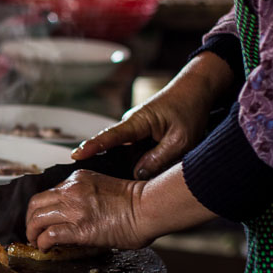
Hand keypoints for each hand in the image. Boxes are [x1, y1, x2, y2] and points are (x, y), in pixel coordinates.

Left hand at [25, 164, 218, 250]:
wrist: (148, 208)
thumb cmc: (135, 201)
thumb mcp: (101, 188)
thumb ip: (83, 197)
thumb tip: (72, 217)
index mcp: (77, 179)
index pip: (48, 193)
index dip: (42, 209)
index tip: (42, 220)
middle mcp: (71, 190)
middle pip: (35, 204)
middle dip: (30, 220)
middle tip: (32, 232)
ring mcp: (73, 208)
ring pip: (36, 219)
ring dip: (32, 233)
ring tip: (35, 242)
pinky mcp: (78, 228)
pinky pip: (48, 236)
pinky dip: (42, 243)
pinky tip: (44, 249)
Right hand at [71, 52, 236, 179]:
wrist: (196, 89)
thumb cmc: (190, 108)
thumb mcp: (182, 140)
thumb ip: (158, 159)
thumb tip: (136, 174)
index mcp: (138, 121)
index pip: (110, 136)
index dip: (93, 147)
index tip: (76, 155)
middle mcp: (131, 125)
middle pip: (113, 150)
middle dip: (108, 165)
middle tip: (106, 183)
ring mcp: (134, 131)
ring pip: (126, 154)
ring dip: (132, 165)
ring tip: (141, 174)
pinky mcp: (140, 137)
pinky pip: (134, 153)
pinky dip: (139, 162)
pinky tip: (151, 167)